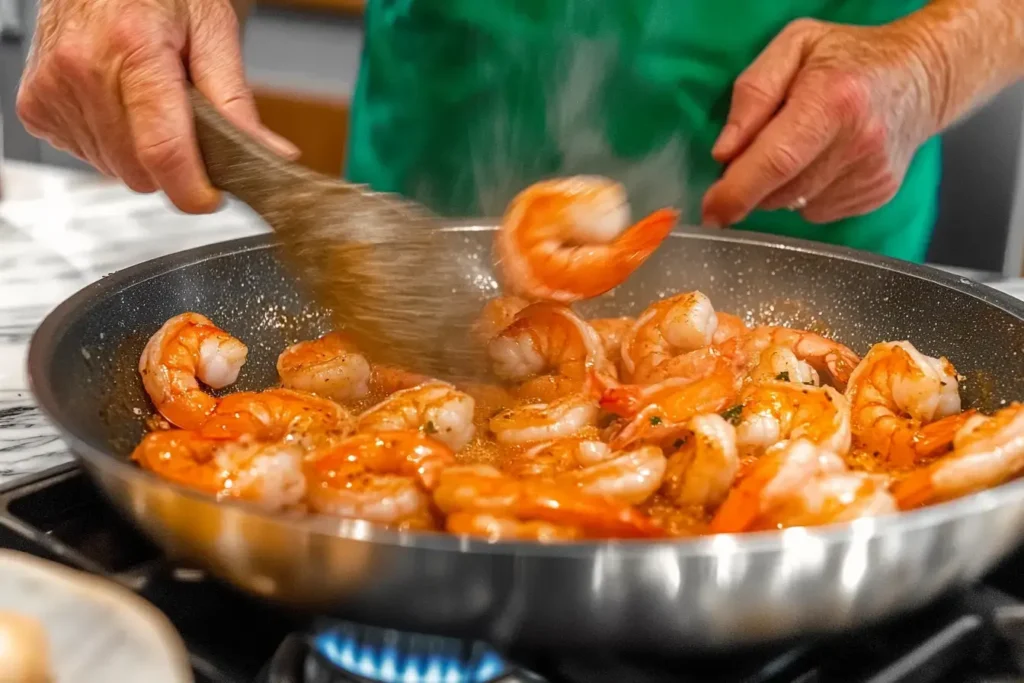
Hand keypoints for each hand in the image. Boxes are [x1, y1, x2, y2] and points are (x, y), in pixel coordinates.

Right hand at [17, 0, 297, 212]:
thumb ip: (237, 101)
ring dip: (140, 153)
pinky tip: (117, 106)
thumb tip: (268, 155)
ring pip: (115, 171)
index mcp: (133, 49)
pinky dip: (111, 144)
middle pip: (141, 172)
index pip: (163, 150)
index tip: (212, 198)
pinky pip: (88, 158)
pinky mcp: (36, 108)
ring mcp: (54, 91)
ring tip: (145, 104)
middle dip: (172, 164)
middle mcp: (83, 70)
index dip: (194, 189)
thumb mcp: (212, 31)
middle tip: (183, 124)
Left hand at [702, 18, 940, 225]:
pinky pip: (817, 211)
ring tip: (800, 148)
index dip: (737, 192)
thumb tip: (724, 152)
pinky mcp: (876, 195)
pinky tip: (822, 161)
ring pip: (795, 206)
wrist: (922, 75)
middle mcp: (859, 142)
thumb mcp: (794, 46)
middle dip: (752, 184)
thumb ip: (753, 93)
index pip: (777, 161)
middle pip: (780, 191)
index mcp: (834, 101)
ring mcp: (872, 175)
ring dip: (780, 188)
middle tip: (755, 153)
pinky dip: (806, 193)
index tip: (711, 210)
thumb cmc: (849, 57)